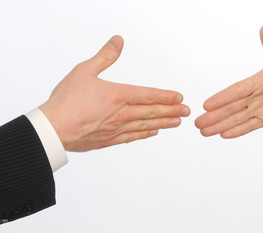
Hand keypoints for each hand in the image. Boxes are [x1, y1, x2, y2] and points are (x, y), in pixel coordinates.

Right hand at [40, 36, 189, 151]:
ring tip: (177, 122)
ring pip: (146, 125)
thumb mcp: (85, 70)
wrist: (53, 128)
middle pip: (153, 111)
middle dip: (172, 110)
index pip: (149, 95)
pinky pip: (132, 137)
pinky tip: (153, 132)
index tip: (180, 97)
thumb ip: (105, 56)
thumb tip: (118, 41)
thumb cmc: (66, 100)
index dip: (166, 96)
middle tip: (187, 112)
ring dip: (164, 123)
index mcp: (118, 95)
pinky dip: (145, 134)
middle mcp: (122, 113)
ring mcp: (117, 128)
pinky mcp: (109, 140)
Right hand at [195, 25, 262, 137]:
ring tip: (204, 132)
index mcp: (259, 80)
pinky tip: (223, 135)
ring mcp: (260, 108)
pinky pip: (249, 126)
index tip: (207, 105)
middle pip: (231, 107)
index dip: (222, 98)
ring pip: (237, 118)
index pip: (237, 91)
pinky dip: (237, 131)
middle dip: (214, 116)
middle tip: (197, 124)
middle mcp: (256, 95)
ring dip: (220, 125)